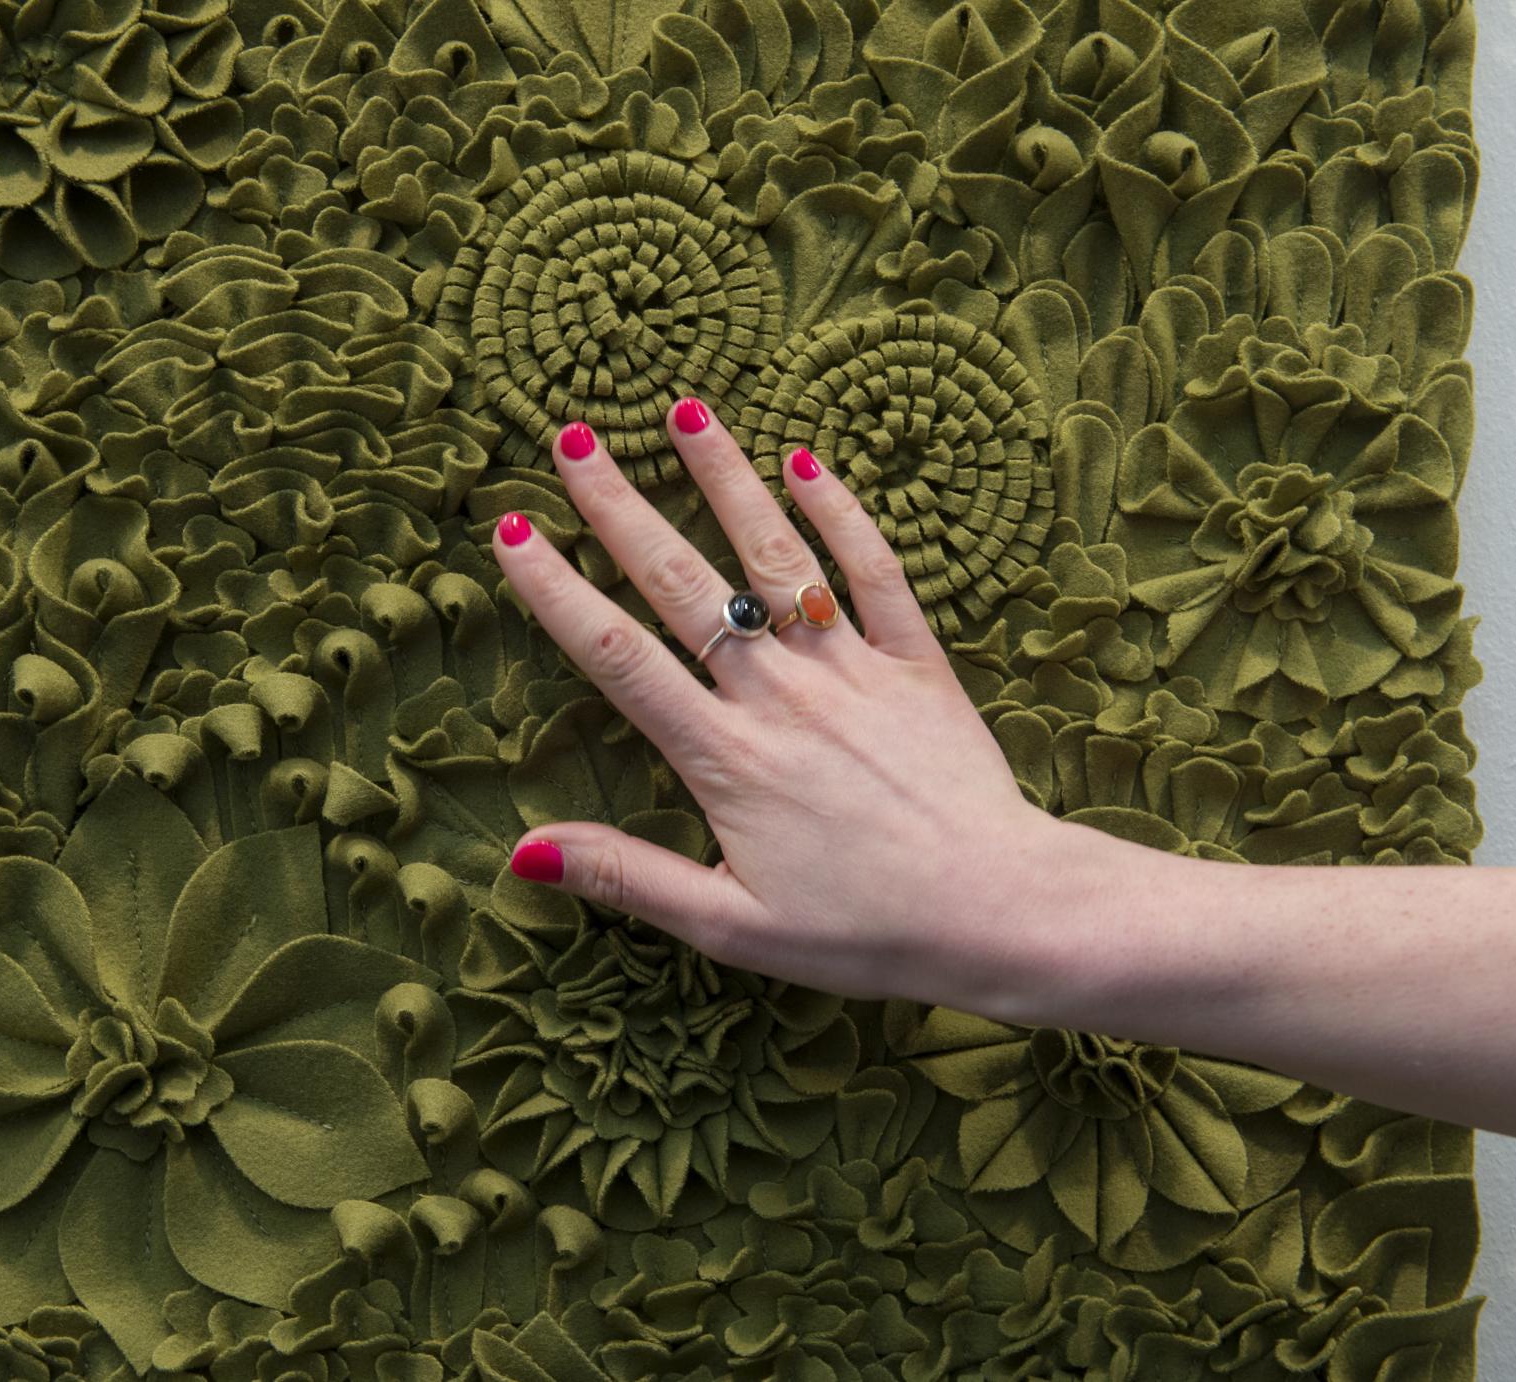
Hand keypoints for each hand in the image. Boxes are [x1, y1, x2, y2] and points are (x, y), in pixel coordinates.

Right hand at [488, 396, 1068, 1010]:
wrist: (1004, 912)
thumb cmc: (867, 933)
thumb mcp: (733, 928)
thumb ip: (629, 879)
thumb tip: (523, 850)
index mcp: (725, 758)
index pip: (618, 657)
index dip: (556, 589)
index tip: (511, 530)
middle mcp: (781, 696)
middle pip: (684, 585)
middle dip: (621, 508)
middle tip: (574, 438)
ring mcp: (853, 672)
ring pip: (777, 558)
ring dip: (728, 480)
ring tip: (687, 410)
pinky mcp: (918, 665)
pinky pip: (878, 574)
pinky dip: (844, 514)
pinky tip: (809, 461)